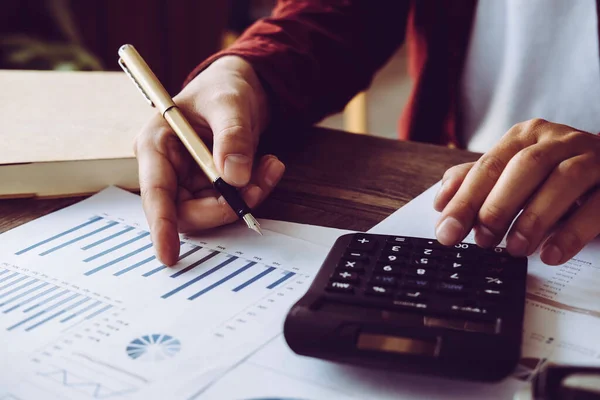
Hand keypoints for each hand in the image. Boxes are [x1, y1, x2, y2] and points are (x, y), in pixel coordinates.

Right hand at [134, 56, 284, 265]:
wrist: (241, 88)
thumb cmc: (224, 88)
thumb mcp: (229, 103)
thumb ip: (232, 137)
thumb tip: (234, 178)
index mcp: (157, 145)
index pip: (155, 192)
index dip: (160, 225)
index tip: (168, 255)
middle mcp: (169, 168)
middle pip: (186, 210)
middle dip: (223, 207)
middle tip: (256, 189)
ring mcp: (190, 179)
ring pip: (213, 209)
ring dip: (247, 196)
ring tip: (271, 166)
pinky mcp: (211, 185)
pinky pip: (231, 201)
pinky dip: (255, 189)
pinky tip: (269, 166)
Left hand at [433, 118, 599, 264]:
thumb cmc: (555, 176)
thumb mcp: (514, 176)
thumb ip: (478, 182)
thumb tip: (441, 201)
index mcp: (527, 136)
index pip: (489, 165)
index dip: (465, 200)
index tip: (446, 231)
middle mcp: (560, 140)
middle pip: (524, 166)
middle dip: (497, 206)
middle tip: (482, 240)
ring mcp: (594, 157)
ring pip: (564, 180)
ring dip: (534, 218)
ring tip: (514, 249)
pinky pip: (598, 205)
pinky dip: (572, 232)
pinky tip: (550, 254)